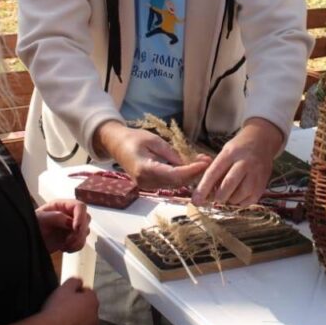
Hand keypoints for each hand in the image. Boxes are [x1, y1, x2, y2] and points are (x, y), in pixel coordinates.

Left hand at [36, 199, 89, 252]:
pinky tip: (64, 248)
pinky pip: (81, 242)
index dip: (81, 217)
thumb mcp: (40, 219)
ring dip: (78, 240)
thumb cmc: (31, 226)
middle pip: (86, 218)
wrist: (28, 242)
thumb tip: (70, 221)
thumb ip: (55, 217)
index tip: (75, 228)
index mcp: (62, 205)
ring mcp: (71, 227)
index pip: (80, 206)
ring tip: (64, 245)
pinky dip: (75, 247)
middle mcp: (69, 214)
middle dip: (80, 231)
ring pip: (86, 231)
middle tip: (68, 240)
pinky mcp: (71, 238)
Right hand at [41, 277, 97, 324]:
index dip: (78, 292)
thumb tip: (79, 282)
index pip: (89, 292)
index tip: (68, 295)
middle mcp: (95, 316)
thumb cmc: (57, 308)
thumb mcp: (64, 288)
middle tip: (65, 306)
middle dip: (79, 306)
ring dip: (77, 319)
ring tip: (62, 319)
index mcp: (92, 301)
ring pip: (84, 321)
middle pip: (88, 308)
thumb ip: (74, 281)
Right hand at [94, 121, 209, 189]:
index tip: (205, 162)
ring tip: (203, 162)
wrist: (117, 145)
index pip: (174, 175)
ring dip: (190, 175)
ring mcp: (148, 186)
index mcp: (145, 169)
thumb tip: (189, 162)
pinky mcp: (151, 185)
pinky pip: (170, 183)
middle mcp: (146, 182)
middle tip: (208, 161)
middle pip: (177, 183)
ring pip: (175, 185)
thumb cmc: (133, 138)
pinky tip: (191, 166)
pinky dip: (182, 176)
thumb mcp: (154, 140)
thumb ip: (171, 153)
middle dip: (194, 173)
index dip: (192, 170)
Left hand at [193, 118, 282, 205]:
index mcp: (230, 153)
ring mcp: (256, 173)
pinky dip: (241, 203)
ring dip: (230, 200)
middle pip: (228, 184)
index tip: (196, 200)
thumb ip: (212, 167)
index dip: (203, 188)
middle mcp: (244, 162)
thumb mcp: (224, 151)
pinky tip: (237, 197)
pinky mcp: (263, 182)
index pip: (214, 172)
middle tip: (215, 199)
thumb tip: (199, 190)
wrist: (262, 140)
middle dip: (218, 196)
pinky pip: (251, 199)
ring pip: (241, 193)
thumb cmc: (238, 148)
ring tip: (227, 197)